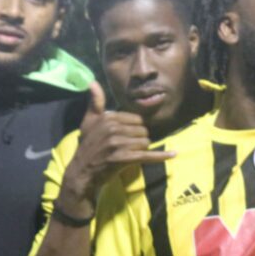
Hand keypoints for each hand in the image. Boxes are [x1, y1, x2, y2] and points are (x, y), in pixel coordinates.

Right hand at [55, 82, 173, 219]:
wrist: (81, 173)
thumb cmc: (88, 146)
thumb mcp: (89, 122)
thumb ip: (95, 102)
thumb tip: (92, 82)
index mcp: (108, 118)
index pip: (137, 119)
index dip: (134, 129)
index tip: (125, 136)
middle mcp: (113, 129)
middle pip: (143, 131)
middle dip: (138, 139)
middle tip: (125, 147)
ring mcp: (118, 144)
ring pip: (145, 142)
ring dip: (141, 150)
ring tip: (127, 155)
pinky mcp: (123, 159)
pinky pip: (147, 155)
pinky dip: (161, 156)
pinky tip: (173, 154)